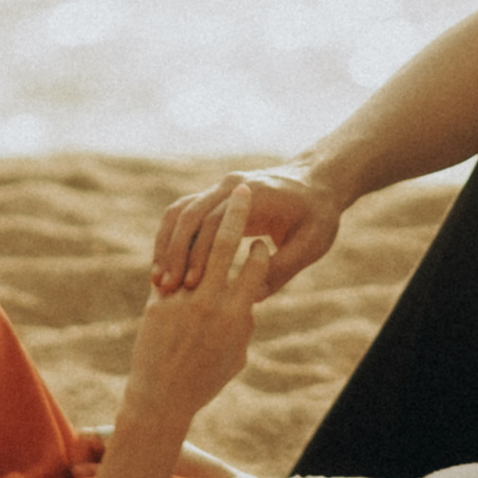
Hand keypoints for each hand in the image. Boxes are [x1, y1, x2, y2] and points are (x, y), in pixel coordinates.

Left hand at [122, 186, 275, 426]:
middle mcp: (211, 302)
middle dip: (237, 212)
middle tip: (244, 190)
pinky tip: (181, 240)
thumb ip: (244, 323)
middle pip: (226, 244)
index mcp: (238, 315)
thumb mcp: (235, 355)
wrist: (161, 400)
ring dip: (204, 225)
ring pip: (195, 250)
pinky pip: (170, 267)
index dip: (260, 250)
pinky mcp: (158, 303)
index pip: (256, 267)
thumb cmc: (205, 382)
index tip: (261, 240)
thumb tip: (248, 300)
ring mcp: (182, 300)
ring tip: (211, 210)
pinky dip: (176, 252)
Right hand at [151, 163, 337, 299]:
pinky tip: (166, 269)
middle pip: (189, 215)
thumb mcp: (312, 244)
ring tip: (159, 282)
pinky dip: (169, 239)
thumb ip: (284, 267)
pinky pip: (182, 215)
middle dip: (175, 252)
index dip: (201, 254)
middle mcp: (231, 185)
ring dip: (166, 245)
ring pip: (179, 212)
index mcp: (256, 194)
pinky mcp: (213, 198)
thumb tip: (253, 295)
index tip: (192, 284)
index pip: (215, 222)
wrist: (317, 182)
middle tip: (167, 288)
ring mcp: (219, 189)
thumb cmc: (318, 216)